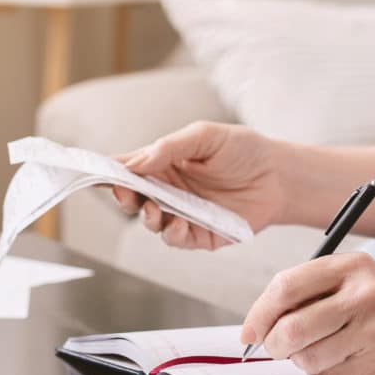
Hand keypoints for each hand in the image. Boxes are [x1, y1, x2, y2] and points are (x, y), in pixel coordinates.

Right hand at [112, 122, 288, 249]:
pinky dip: (173, 233)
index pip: (128, 168)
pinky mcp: (200, 235)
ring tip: (153, 210)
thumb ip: (169, 147)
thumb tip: (135, 162)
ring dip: (146, 217)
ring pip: (150, 222)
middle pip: (133, 198)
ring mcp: (182, 213)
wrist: (281, 177)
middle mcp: (169, 190)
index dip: (108, 171)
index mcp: (164, 163)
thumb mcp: (206, 136)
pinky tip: (180, 223)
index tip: (93, 173)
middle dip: (123, 197)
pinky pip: (177, 239)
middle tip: (124, 193)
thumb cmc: (245, 150)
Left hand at [240, 253, 374, 374]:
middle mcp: (364, 295)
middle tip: (278, 347)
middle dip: (275, 345)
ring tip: (328, 350)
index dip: (259, 313)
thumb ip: (312, 291)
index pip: (285, 287)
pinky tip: (351, 361)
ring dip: (306, 362)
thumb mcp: (358, 280)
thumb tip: (259, 322)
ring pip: (308, 358)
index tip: (250, 331)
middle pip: (292, 328)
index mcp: (352, 266)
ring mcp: (374, 332)